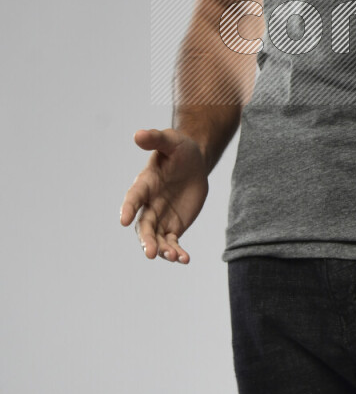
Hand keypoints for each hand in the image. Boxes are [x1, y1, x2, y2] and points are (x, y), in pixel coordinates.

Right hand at [120, 128, 209, 263]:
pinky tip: (184, 259)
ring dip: (162, 249)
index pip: (133, 197)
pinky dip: (177, 253)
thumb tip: (138, 134)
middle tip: (151, 252)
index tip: (123, 220)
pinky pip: (173, 242)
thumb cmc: (179, 149)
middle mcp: (148, 204)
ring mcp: (160, 217)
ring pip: (157, 238)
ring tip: (173, 256)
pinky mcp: (173, 226)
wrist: (194, 163)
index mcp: (145, 184)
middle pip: (143, 225)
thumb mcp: (171, 141)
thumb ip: (156, 139)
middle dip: (146, 239)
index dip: (127, 208)